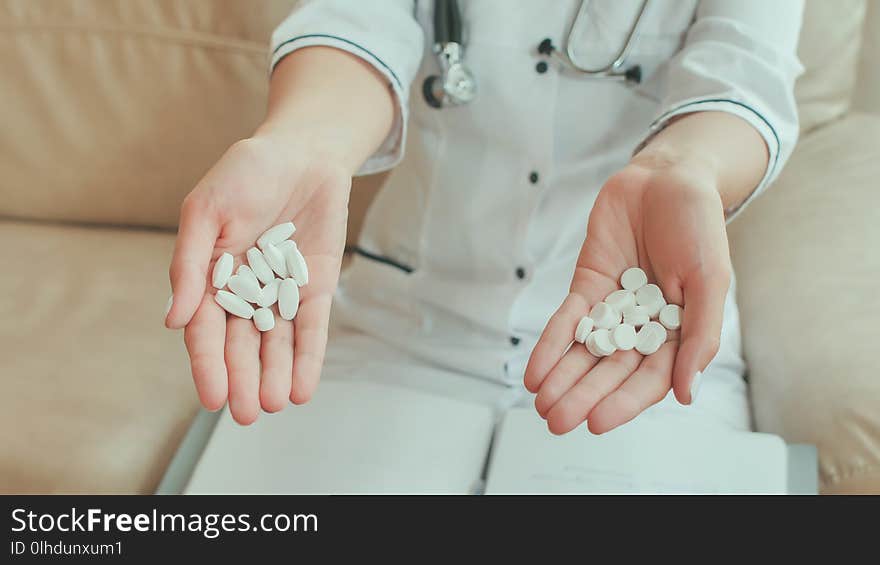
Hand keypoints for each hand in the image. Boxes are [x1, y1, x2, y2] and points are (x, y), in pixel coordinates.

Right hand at [165, 136, 349, 423]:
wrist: (303, 152)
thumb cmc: (246, 173)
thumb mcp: (206, 210)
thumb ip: (191, 265)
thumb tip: (174, 321)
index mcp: (211, 277)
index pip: (207, 330)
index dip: (208, 365)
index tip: (211, 398)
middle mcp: (246, 292)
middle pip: (243, 345)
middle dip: (244, 380)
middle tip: (246, 416)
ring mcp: (283, 292)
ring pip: (277, 343)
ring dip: (276, 375)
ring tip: (275, 405)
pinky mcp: (317, 287)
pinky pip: (312, 327)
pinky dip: (309, 356)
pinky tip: (304, 387)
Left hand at [524, 156, 731, 434]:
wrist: (665, 178)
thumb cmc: (697, 226)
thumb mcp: (710, 280)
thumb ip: (700, 336)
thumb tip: (686, 393)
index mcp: (679, 332)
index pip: (650, 378)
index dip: (624, 402)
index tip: (597, 422)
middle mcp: (644, 327)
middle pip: (611, 371)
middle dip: (583, 396)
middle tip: (557, 421)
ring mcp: (614, 308)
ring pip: (585, 352)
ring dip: (563, 379)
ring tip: (542, 404)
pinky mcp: (588, 286)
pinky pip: (567, 321)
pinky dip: (551, 345)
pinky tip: (535, 370)